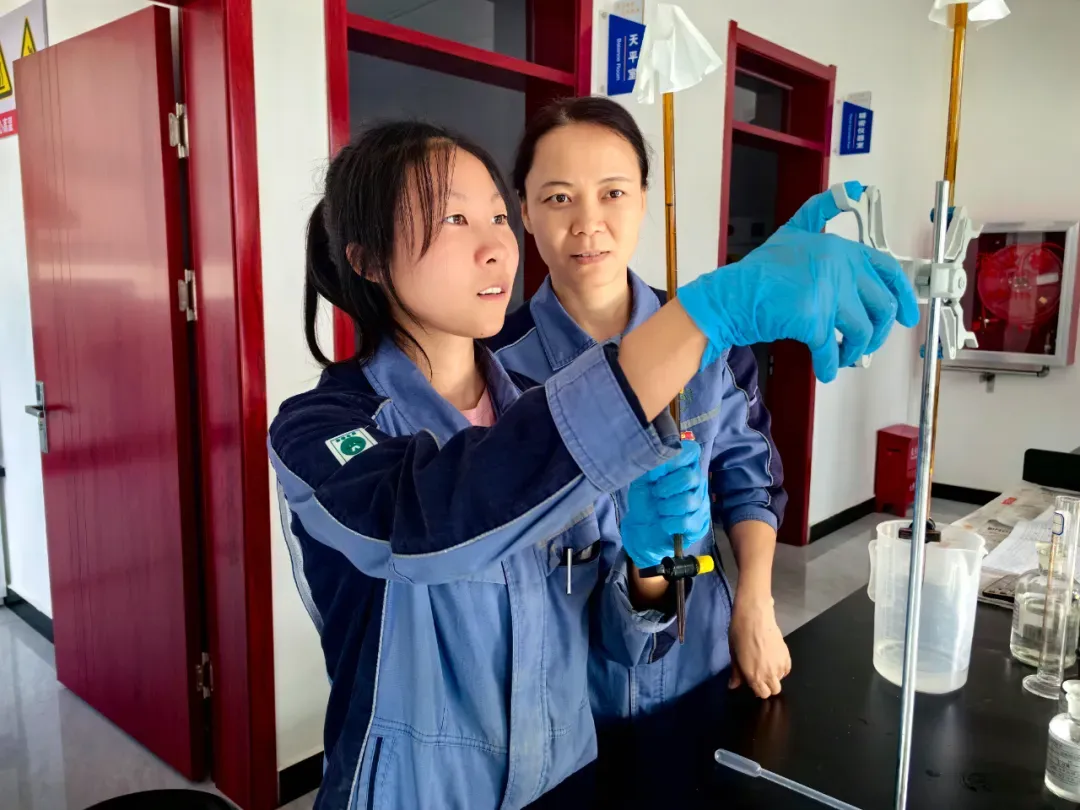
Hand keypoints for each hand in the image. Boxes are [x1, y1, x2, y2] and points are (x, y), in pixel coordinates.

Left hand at [621, 440, 709, 568]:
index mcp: (685, 465)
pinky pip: (687, 522)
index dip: (674, 460)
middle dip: (666, 487)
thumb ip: (650, 466)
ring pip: (688, 501)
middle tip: (656, 493)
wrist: (642, 526)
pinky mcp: (701, 523)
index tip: (657, 472)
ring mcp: (701, 502)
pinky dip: (669, 523)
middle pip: (689, 477)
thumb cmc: (645, 498)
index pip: (691, 451)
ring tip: (659, 509)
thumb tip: (659, 461)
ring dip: (665, 507)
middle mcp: (698, 481)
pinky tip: (664, 523)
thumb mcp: (641, 478)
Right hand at [678, 181, 919, 380]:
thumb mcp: (794, 231)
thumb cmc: (760, 270)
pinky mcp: (813, 320)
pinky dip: (831, 366)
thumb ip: (821, 211)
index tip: (907, 316)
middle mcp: (839, 267)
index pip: (888, 272)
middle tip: (866, 344)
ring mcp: (827, 294)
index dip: (904, 296)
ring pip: (862, 332)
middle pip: (881, 306)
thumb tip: (852, 188)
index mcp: (841, 248)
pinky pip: (832, 351)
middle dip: (878, 332)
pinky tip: (826, 371)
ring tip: (844, 357)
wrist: (732, 295)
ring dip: (856, 351)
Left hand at [728, 595, 790, 698]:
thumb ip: (736, 672)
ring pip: (781, 679)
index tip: (752, 682)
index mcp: (754, 676)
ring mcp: (779, 665)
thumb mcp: (733, 654)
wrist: (754, 617)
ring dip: (774, 676)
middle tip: (760, 675)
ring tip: (766, 664)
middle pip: (774, 690)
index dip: (757, 689)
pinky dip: (782, 668)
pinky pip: (786, 669)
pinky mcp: (787, 655)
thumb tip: (733, 686)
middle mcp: (769, 674)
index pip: (762, 694)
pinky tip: (774, 659)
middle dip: (767, 686)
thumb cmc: (739, 634)